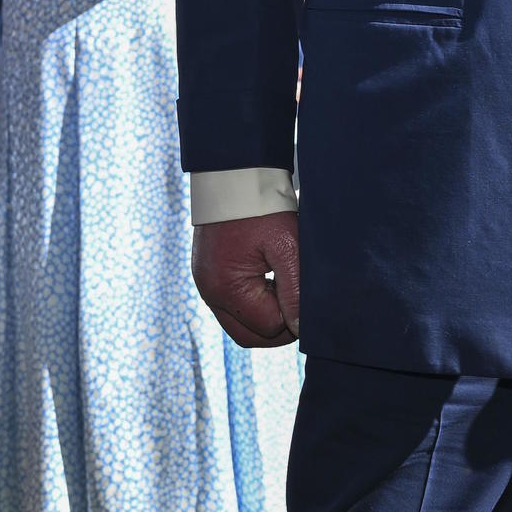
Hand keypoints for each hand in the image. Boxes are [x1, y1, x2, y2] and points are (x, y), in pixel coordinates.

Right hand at [193, 211, 302, 348]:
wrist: (233, 175)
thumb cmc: (261, 209)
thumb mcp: (287, 248)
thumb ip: (295, 292)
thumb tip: (301, 329)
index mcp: (225, 287)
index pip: (268, 328)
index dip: (293, 318)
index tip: (306, 295)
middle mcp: (209, 291)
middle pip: (248, 336)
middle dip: (278, 328)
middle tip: (299, 305)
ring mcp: (205, 284)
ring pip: (239, 324)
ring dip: (265, 317)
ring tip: (283, 290)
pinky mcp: (207, 276)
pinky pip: (231, 306)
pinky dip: (252, 304)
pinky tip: (269, 283)